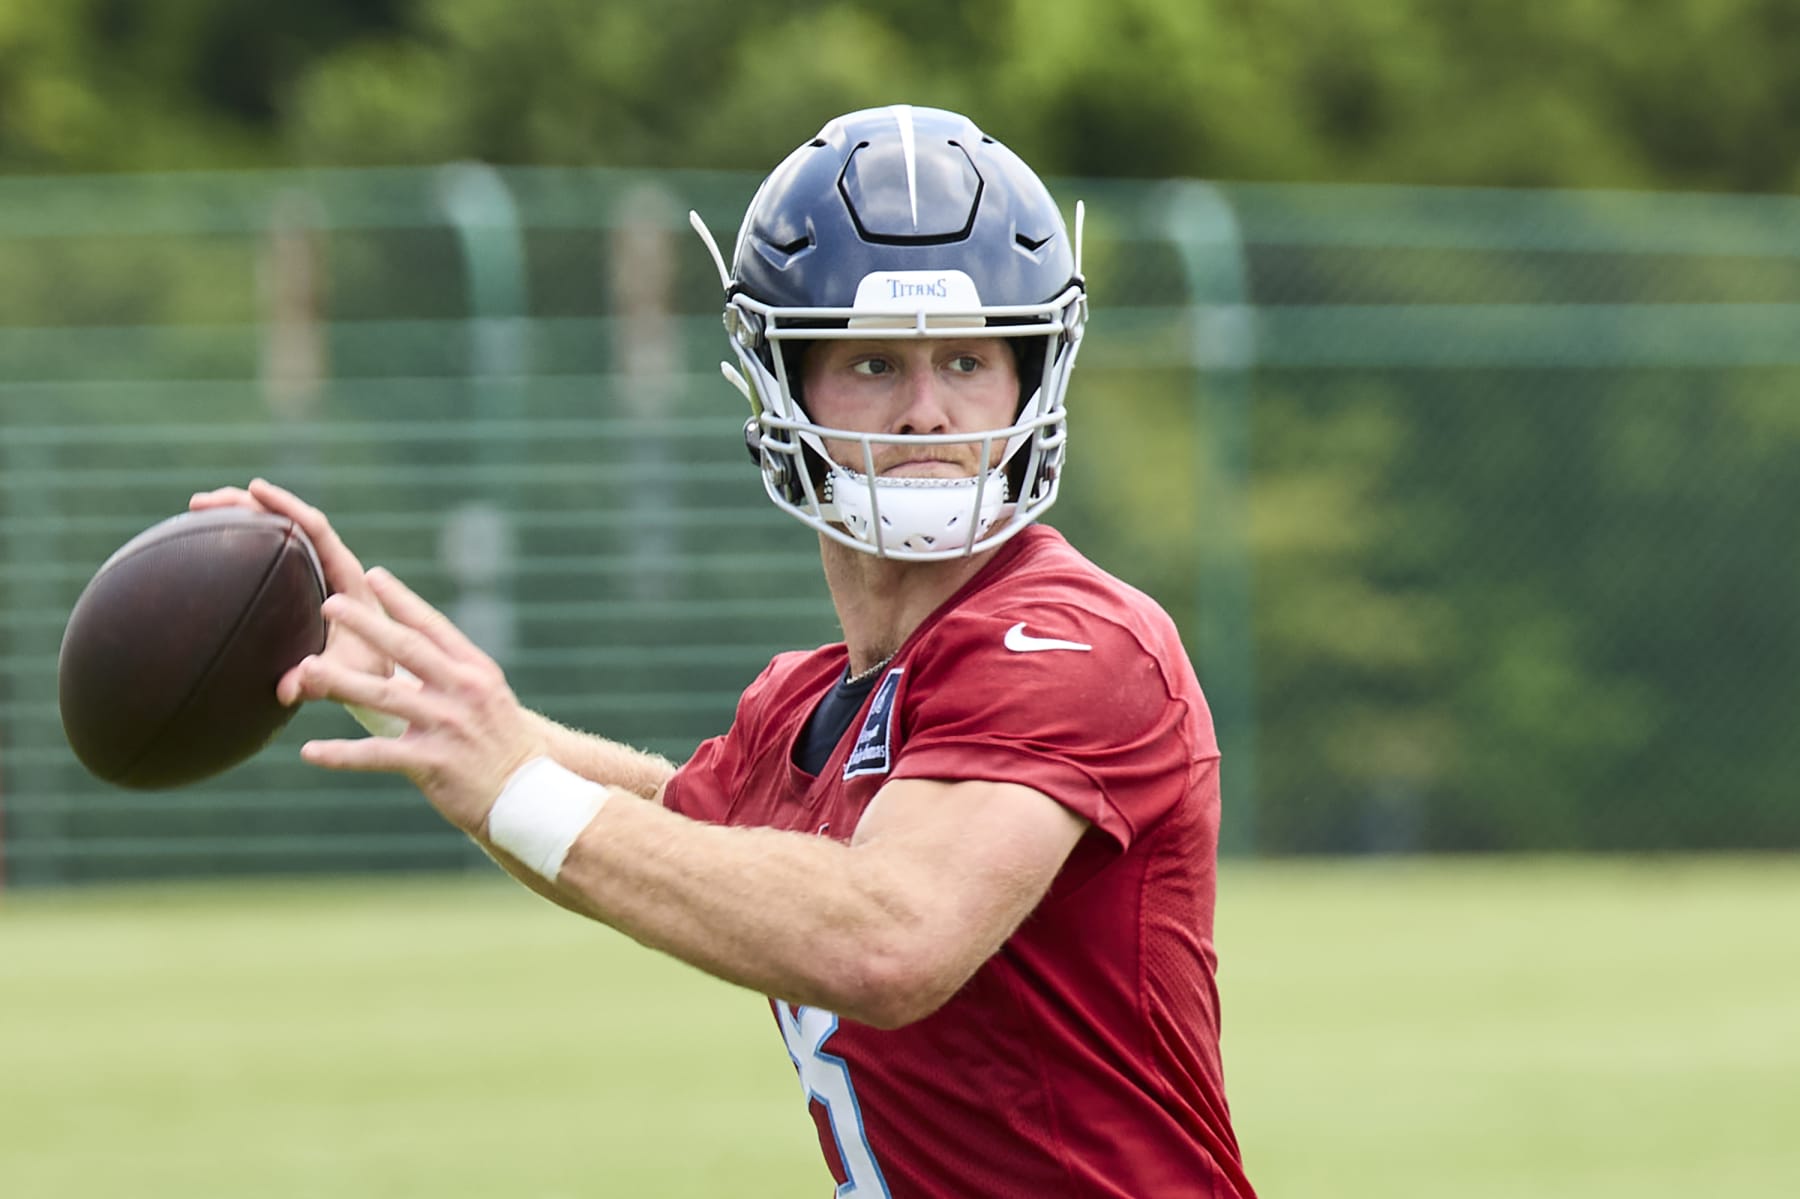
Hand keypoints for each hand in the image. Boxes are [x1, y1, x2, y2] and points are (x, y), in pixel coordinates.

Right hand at [189, 478, 388, 704]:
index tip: (254, 488)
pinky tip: (204, 546)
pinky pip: (268, 558)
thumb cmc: (372, 674)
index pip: (316, 528)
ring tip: (194, 512)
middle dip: (246, 505)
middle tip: (200, 502)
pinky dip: (239, 546)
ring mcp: (312, 575)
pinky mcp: (297, 589)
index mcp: (348, 576)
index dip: (287, 505)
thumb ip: (325, 680)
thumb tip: (289, 687)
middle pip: (287, 521)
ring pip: (275, 535)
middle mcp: (330, 568)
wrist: (379, 678)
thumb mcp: (353, 676)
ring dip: (238, 520)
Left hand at [285, 567, 545, 836]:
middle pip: (407, 649)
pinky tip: (309, 751)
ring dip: (342, 681)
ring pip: (384, 696)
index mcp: (476, 671)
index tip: (374, 575)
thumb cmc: (503, 745)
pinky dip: (340, 755)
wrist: (532, 795)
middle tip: (331, 603)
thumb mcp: (486, 699)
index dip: (403, 600)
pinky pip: (377, 756)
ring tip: (308, 668)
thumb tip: (407, 651)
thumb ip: (449, 675)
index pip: (434, 627)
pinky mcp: (433, 763)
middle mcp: (463, 692)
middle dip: (367, 623)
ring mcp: (447, 726)